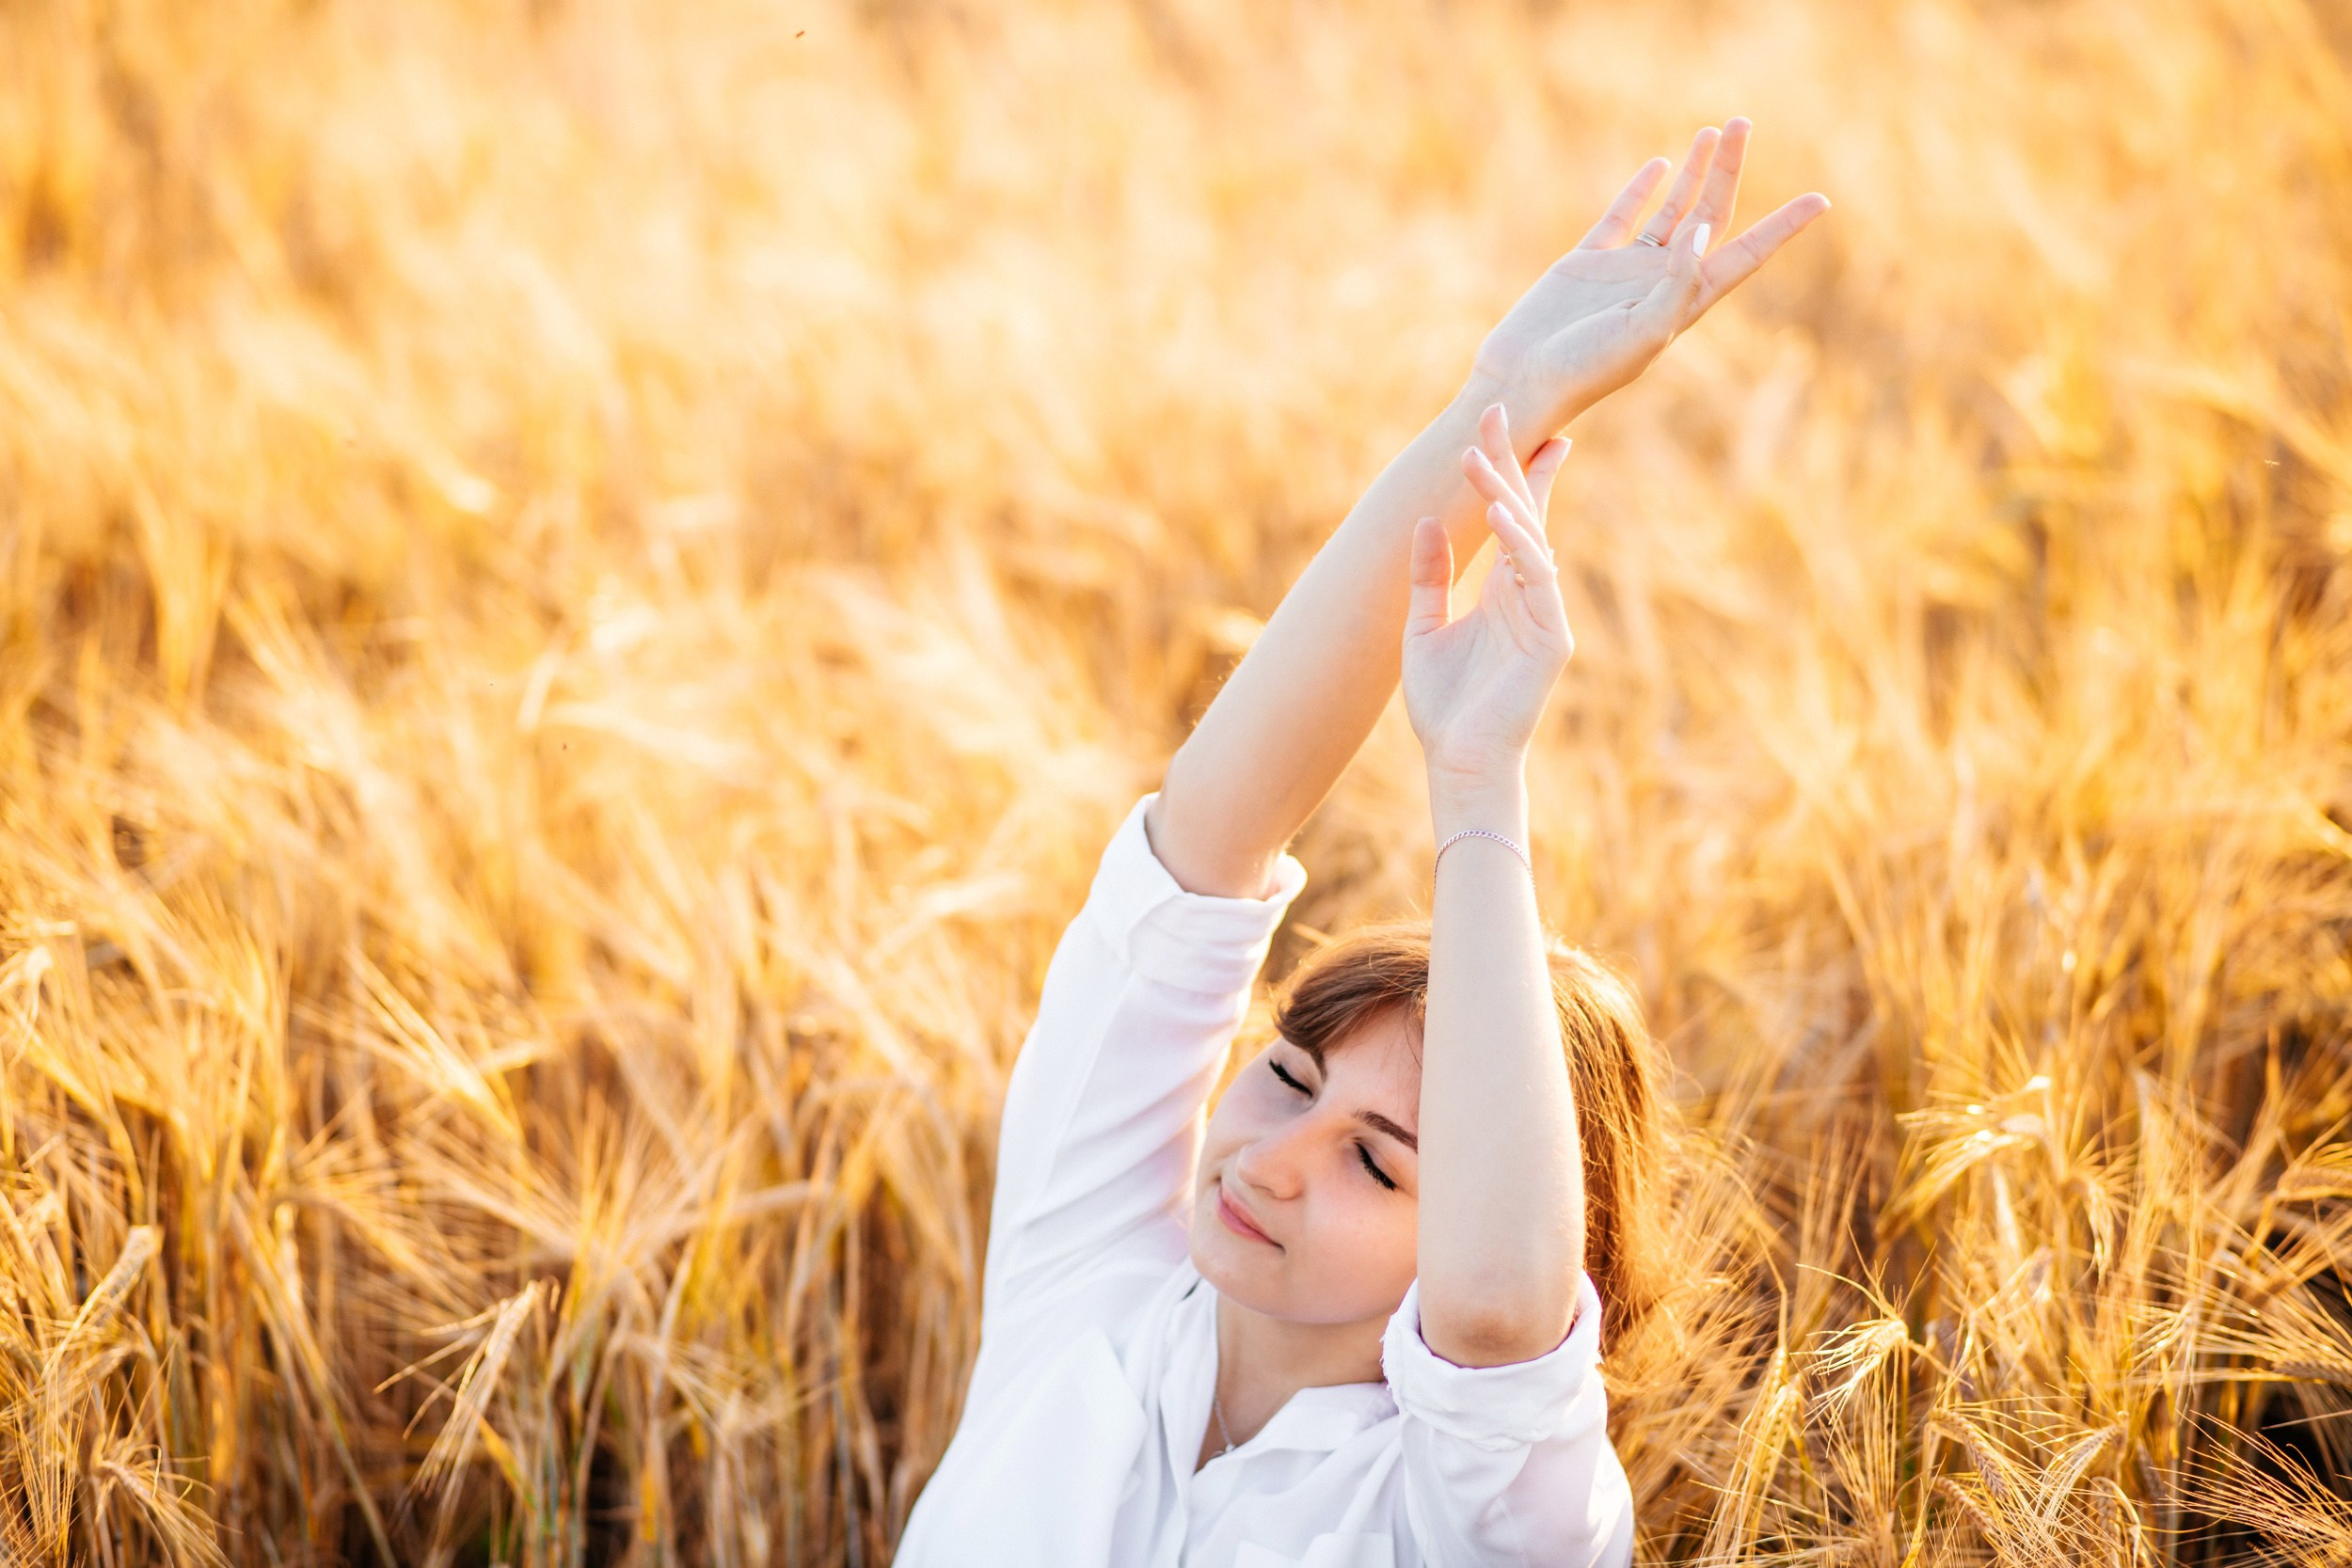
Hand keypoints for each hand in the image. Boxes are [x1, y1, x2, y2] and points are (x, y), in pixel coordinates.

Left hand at [1402, 404, 1573, 789]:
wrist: (1459, 763)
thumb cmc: (1445, 707)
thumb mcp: (1423, 629)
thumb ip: (1428, 577)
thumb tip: (1425, 520)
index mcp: (1502, 590)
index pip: (1513, 517)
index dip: (1509, 471)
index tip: (1497, 423)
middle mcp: (1528, 594)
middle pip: (1525, 513)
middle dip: (1509, 462)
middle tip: (1496, 409)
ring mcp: (1544, 613)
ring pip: (1531, 539)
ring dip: (1507, 495)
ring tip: (1480, 455)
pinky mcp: (1551, 637)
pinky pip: (1538, 579)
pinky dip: (1521, 545)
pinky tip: (1504, 514)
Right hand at [1469, 119, 1829, 429]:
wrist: (1524, 379)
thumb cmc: (1587, 368)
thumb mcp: (1644, 330)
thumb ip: (1677, 281)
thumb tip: (1702, 228)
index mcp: (1687, 301)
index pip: (1747, 254)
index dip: (1783, 227)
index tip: (1820, 201)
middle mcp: (1664, 280)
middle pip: (1711, 215)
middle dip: (1728, 170)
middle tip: (1741, 123)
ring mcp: (1627, 269)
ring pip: (1673, 209)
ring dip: (1695, 172)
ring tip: (1713, 132)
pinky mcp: (1589, 261)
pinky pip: (1623, 215)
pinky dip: (1642, 188)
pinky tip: (1662, 164)